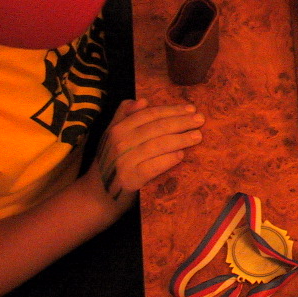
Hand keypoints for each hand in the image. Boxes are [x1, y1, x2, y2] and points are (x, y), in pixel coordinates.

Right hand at [82, 99, 204, 219]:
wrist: (97, 195)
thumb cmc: (112, 162)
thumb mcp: (113, 136)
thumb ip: (125, 116)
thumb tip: (143, 100)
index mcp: (118, 128)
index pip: (149, 114)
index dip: (172, 110)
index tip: (191, 109)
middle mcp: (120, 143)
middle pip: (157, 128)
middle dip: (181, 122)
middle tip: (200, 120)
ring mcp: (124, 162)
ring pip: (157, 145)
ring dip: (181, 139)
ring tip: (197, 136)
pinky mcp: (129, 180)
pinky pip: (153, 167)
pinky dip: (168, 159)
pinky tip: (182, 155)